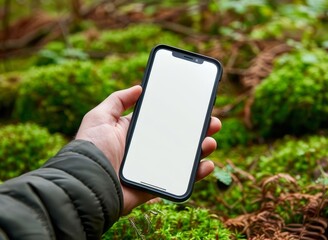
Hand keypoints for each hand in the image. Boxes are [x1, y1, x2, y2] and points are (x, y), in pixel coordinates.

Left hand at [75, 85, 220, 214]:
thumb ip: (117, 100)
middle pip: (178, 138)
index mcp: (135, 133)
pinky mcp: (156, 186)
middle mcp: (146, 150)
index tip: (196, 106)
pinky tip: (208, 164)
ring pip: (183, 158)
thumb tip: (139, 87)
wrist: (87, 184)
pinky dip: (196, 174)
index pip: (163, 121)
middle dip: (196, 130)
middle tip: (212, 122)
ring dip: (200, 149)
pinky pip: (180, 180)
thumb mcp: (100, 117)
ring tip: (211, 141)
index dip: (180, 114)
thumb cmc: (91, 149)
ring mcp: (152, 168)